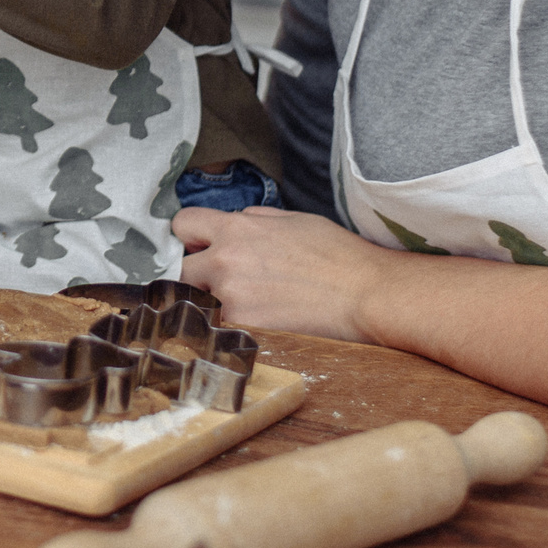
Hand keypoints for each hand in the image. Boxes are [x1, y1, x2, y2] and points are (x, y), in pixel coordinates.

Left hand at [174, 205, 401, 341]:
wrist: (366, 294)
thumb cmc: (337, 255)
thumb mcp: (292, 220)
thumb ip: (254, 220)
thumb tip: (234, 223)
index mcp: (237, 228)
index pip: (183, 224)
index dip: (190, 236)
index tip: (199, 247)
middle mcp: (225, 260)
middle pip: (181, 269)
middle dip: (197, 275)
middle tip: (222, 283)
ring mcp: (231, 297)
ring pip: (199, 303)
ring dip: (214, 304)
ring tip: (248, 306)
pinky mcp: (244, 327)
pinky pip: (221, 327)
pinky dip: (233, 327)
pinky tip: (258, 323)